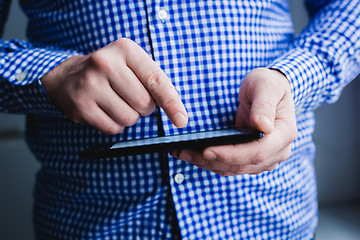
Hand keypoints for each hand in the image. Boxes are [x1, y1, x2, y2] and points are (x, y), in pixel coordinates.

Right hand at [41, 38, 187, 133]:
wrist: (68, 77)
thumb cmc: (111, 73)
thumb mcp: (132, 65)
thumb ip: (155, 82)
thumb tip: (178, 113)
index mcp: (125, 49)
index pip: (155, 80)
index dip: (171, 102)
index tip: (182, 120)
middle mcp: (105, 63)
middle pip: (144, 103)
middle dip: (144, 107)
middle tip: (131, 97)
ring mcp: (90, 85)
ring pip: (129, 118)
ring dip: (129, 117)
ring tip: (116, 102)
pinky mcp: (81, 105)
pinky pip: (113, 128)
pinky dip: (115, 125)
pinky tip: (105, 110)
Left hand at [171, 68, 296, 175]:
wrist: (269, 92)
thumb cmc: (268, 85)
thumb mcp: (266, 86)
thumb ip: (264, 104)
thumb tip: (263, 126)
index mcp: (284, 134)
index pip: (257, 152)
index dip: (231, 154)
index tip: (207, 150)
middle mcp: (276, 152)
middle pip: (242, 165)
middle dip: (211, 160)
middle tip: (183, 152)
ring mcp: (263, 158)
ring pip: (232, 168)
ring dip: (205, 163)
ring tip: (181, 152)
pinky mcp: (249, 159)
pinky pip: (228, 165)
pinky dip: (209, 161)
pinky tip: (190, 153)